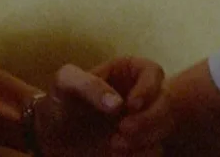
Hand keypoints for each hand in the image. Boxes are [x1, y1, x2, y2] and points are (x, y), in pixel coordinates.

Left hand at [37, 57, 170, 155]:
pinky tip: (116, 156)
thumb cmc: (60, 100)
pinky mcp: (142, 144)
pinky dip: (141, 154)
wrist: (54, 135)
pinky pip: (155, 150)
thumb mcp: (65, 82)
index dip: (148, 89)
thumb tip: (118, 104)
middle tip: (122, 130)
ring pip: (164, 127)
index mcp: (128, 72)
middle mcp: (143, 94)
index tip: (131, 105)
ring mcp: (145, 120)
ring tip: (113, 146)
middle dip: (148, 119)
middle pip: (164, 103)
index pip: (153, 72)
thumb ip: (88, 85)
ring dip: (145, 139)